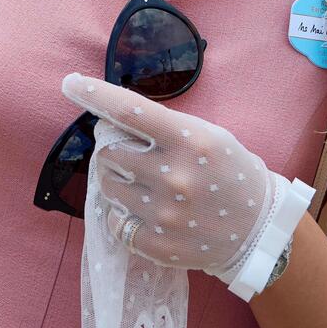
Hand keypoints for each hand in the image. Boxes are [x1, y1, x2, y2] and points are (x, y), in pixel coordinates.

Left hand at [62, 74, 311, 289]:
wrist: (256, 228)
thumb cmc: (228, 170)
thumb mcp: (206, 135)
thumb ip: (163, 128)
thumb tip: (111, 122)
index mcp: (189, 139)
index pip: (129, 110)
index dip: (94, 94)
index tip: (70, 83)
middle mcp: (173, 175)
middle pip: (109, 153)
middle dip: (113, 148)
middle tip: (132, 152)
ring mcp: (164, 214)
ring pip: (107, 186)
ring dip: (115, 179)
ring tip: (140, 180)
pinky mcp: (157, 244)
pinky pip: (115, 221)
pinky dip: (122, 213)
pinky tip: (144, 209)